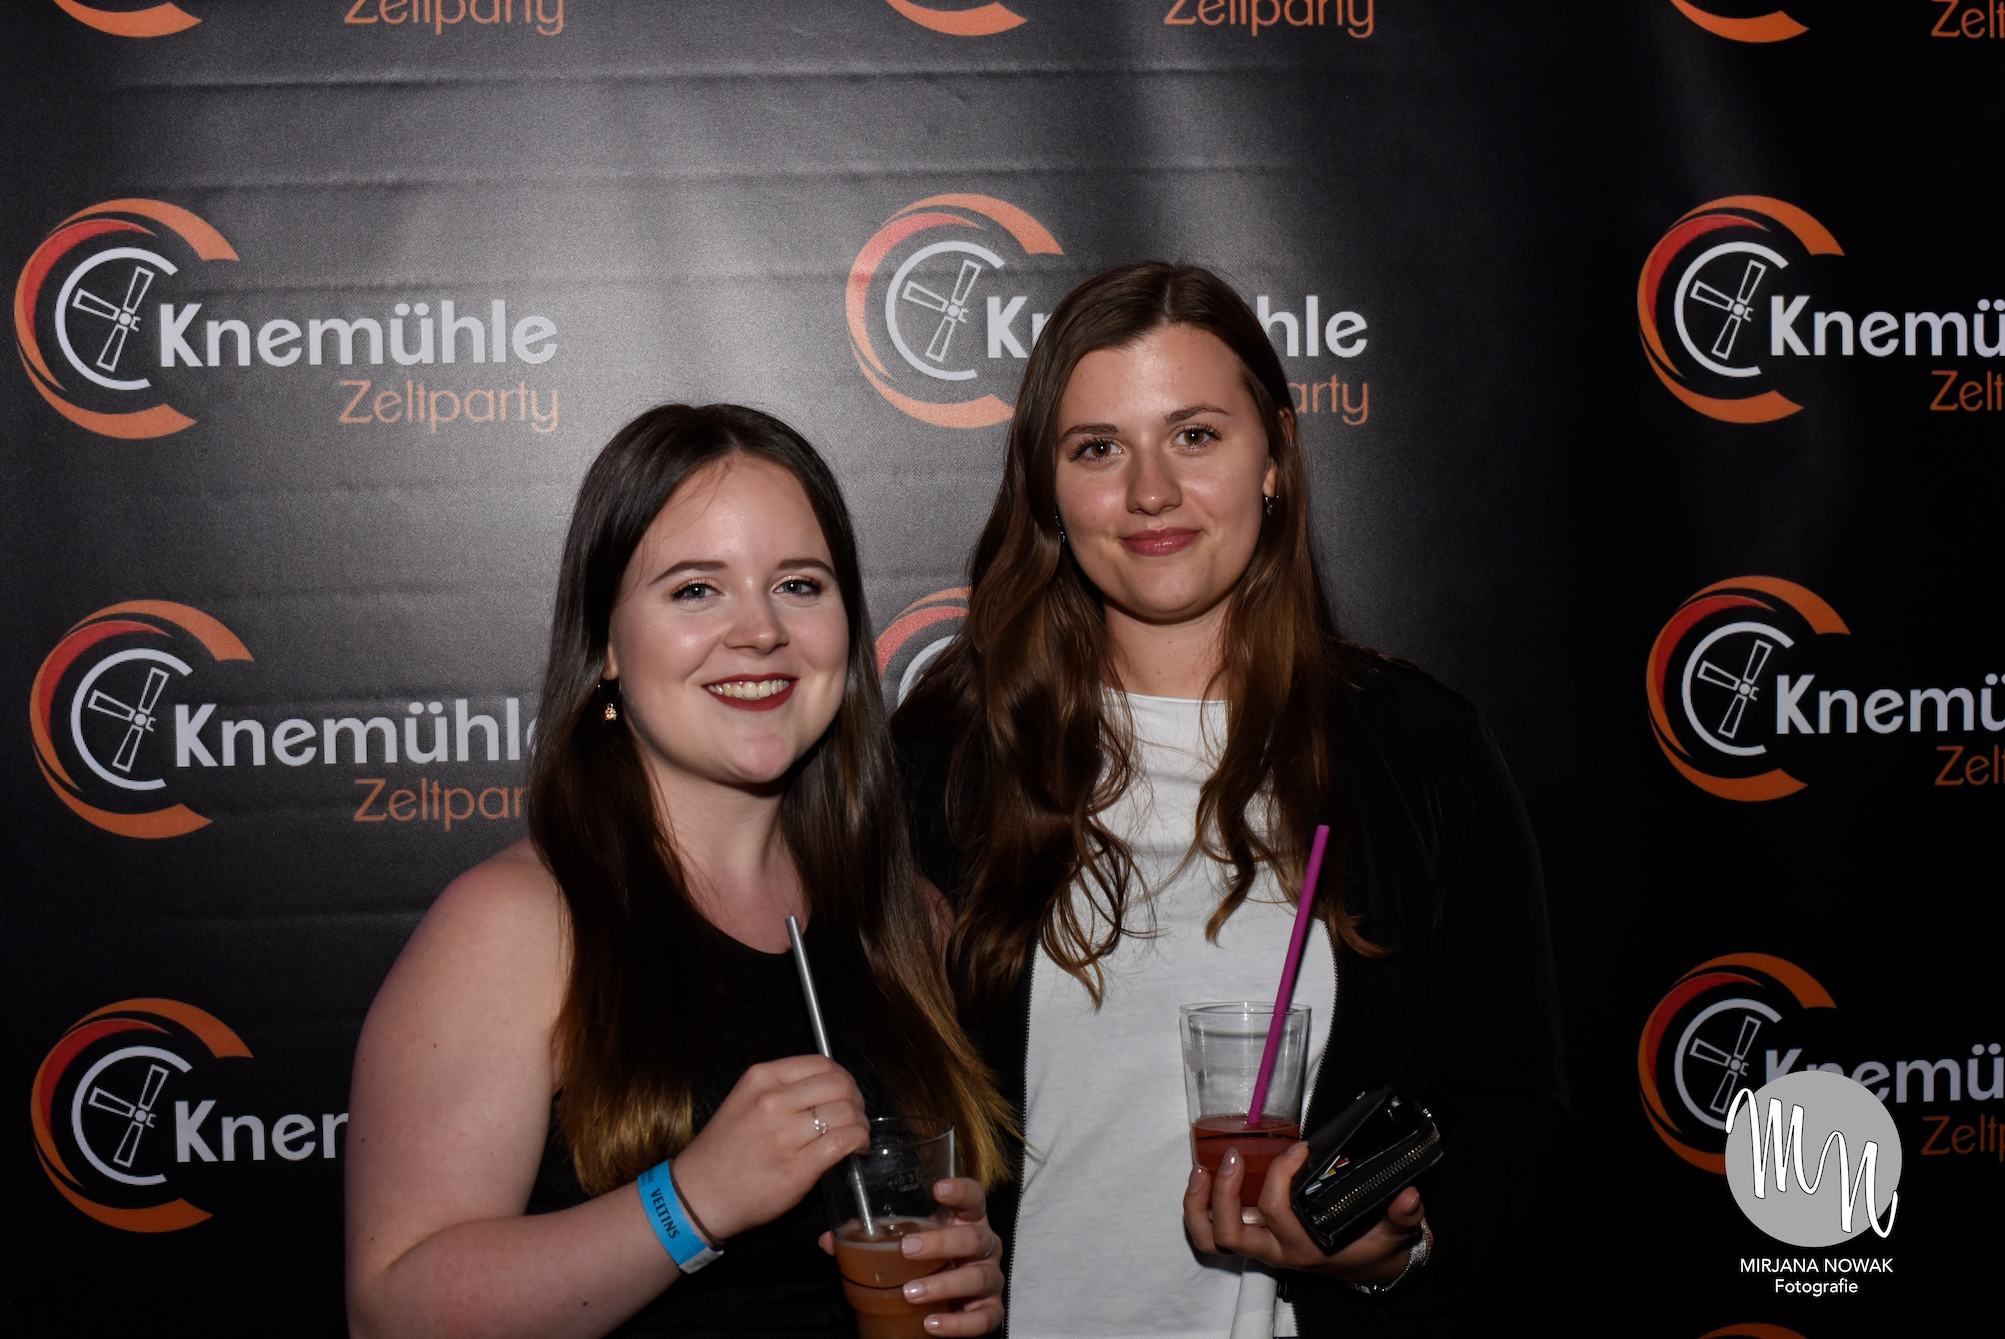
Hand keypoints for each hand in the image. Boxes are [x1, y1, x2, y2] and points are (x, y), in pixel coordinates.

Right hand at [670, 1055, 868, 1242]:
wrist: (699, 1196)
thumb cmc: (724, 1152)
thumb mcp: (745, 1102)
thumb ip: (783, 1090)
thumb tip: (830, 1090)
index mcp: (762, 1078)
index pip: (821, 1063)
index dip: (843, 1078)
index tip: (846, 1094)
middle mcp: (773, 1100)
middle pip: (840, 1086)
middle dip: (857, 1100)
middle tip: (855, 1117)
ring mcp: (785, 1134)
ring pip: (846, 1113)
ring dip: (860, 1124)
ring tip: (856, 1137)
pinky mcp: (797, 1167)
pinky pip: (843, 1142)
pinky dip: (857, 1142)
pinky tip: (854, 1150)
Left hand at [820, 1177, 1002, 1334]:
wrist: (952, 1300)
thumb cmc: (927, 1261)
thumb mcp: (904, 1244)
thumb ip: (871, 1239)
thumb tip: (829, 1241)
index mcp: (965, 1221)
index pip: (973, 1197)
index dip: (960, 1190)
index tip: (937, 1188)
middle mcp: (984, 1246)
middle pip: (974, 1237)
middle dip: (940, 1242)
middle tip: (906, 1248)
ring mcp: (989, 1278)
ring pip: (978, 1278)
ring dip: (944, 1284)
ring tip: (910, 1292)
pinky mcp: (990, 1311)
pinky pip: (982, 1319)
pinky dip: (958, 1323)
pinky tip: (932, 1323)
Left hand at [1182, 1141, 1426, 1283]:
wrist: (1370, 1266)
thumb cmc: (1374, 1245)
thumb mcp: (1395, 1233)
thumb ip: (1403, 1216)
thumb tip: (1410, 1197)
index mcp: (1306, 1248)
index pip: (1278, 1213)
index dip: (1281, 1176)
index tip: (1298, 1149)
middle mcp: (1277, 1250)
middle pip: (1231, 1234)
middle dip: (1224, 1195)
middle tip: (1231, 1158)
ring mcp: (1262, 1246)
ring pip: (1214, 1240)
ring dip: (1198, 1207)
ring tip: (1199, 1170)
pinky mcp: (1256, 1237)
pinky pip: (1216, 1233)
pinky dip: (1202, 1210)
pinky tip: (1204, 1177)